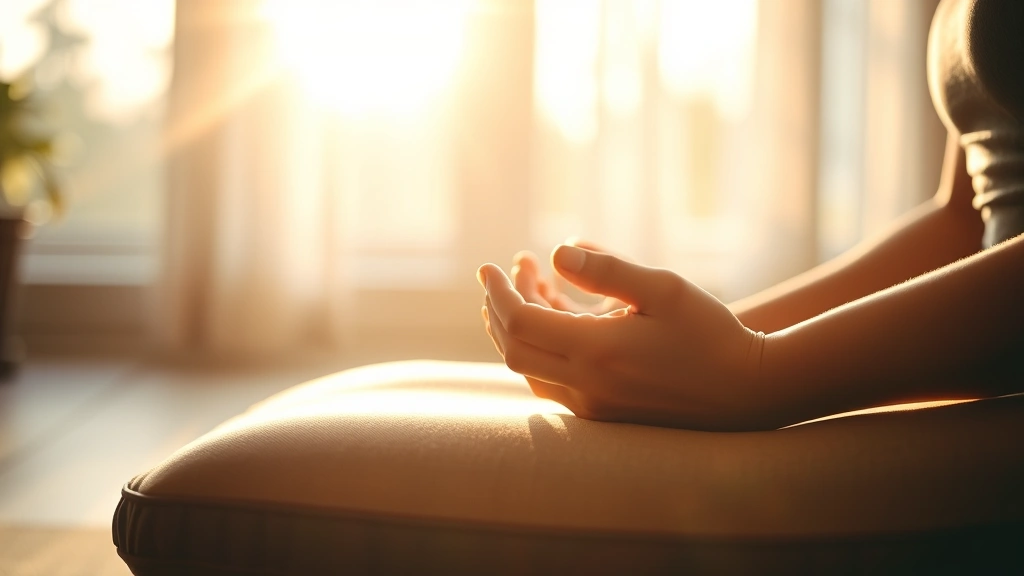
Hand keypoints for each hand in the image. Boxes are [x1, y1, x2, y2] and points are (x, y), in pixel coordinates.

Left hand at [479, 245, 767, 430]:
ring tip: (526, 287)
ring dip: (516, 328)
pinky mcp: (602, 413)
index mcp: (597, 352)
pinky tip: (553, 317)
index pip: (521, 322)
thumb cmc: (710, 334)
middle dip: (500, 306)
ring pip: (530, 368)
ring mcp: (592, 406)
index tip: (491, 266)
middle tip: (504, 271)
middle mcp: (586, 386)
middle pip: (515, 347)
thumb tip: (556, 251)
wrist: (746, 392)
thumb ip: (607, 269)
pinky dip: (540, 348)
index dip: (499, 292)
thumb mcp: (664, 289)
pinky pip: (551, 381)